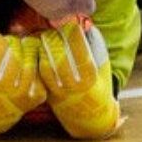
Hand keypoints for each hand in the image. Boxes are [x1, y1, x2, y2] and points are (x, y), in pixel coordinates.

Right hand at [0, 33, 46, 139]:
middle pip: (16, 57)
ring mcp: (23, 95)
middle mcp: (7, 91)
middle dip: (14, 43)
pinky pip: (41, 74)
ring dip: (28, 49)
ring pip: (31, 64)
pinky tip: (34, 56)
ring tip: (24, 44)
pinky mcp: (35, 98)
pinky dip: (39, 62)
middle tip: (12, 39)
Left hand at [38, 18, 123, 139]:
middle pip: (61, 61)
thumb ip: (97, 46)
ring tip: (43, 37)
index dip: (75, 38)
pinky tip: (37, 49)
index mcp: (91, 80)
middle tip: (52, 29)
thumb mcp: (103, 67)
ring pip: (47, 69)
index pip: (82, 55)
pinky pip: (40, 77)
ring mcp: (60, 93)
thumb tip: (86, 24)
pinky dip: (37, 61)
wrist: (91, 117)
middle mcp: (75, 88)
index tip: (71, 24)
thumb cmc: (99, 84)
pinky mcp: (49, 96)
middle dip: (55, 42)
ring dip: (43, 50)